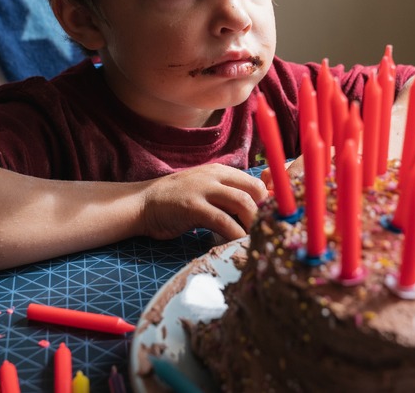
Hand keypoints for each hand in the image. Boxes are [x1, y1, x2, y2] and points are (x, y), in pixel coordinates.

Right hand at [139, 165, 267, 241]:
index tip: (272, 222)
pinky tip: (239, 244)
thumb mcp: (205, 191)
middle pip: (254, 191)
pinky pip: (223, 220)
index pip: (256, 182)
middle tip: (267, 233)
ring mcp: (203, 190)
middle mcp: (215, 176)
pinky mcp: (193, 207)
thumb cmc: (176, 201)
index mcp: (220, 171)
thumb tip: (255, 213)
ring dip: (254, 224)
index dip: (269, 203)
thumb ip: (226, 197)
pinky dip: (235, 234)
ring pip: (242, 203)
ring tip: (257, 240)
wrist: (142, 203)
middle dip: (265, 214)